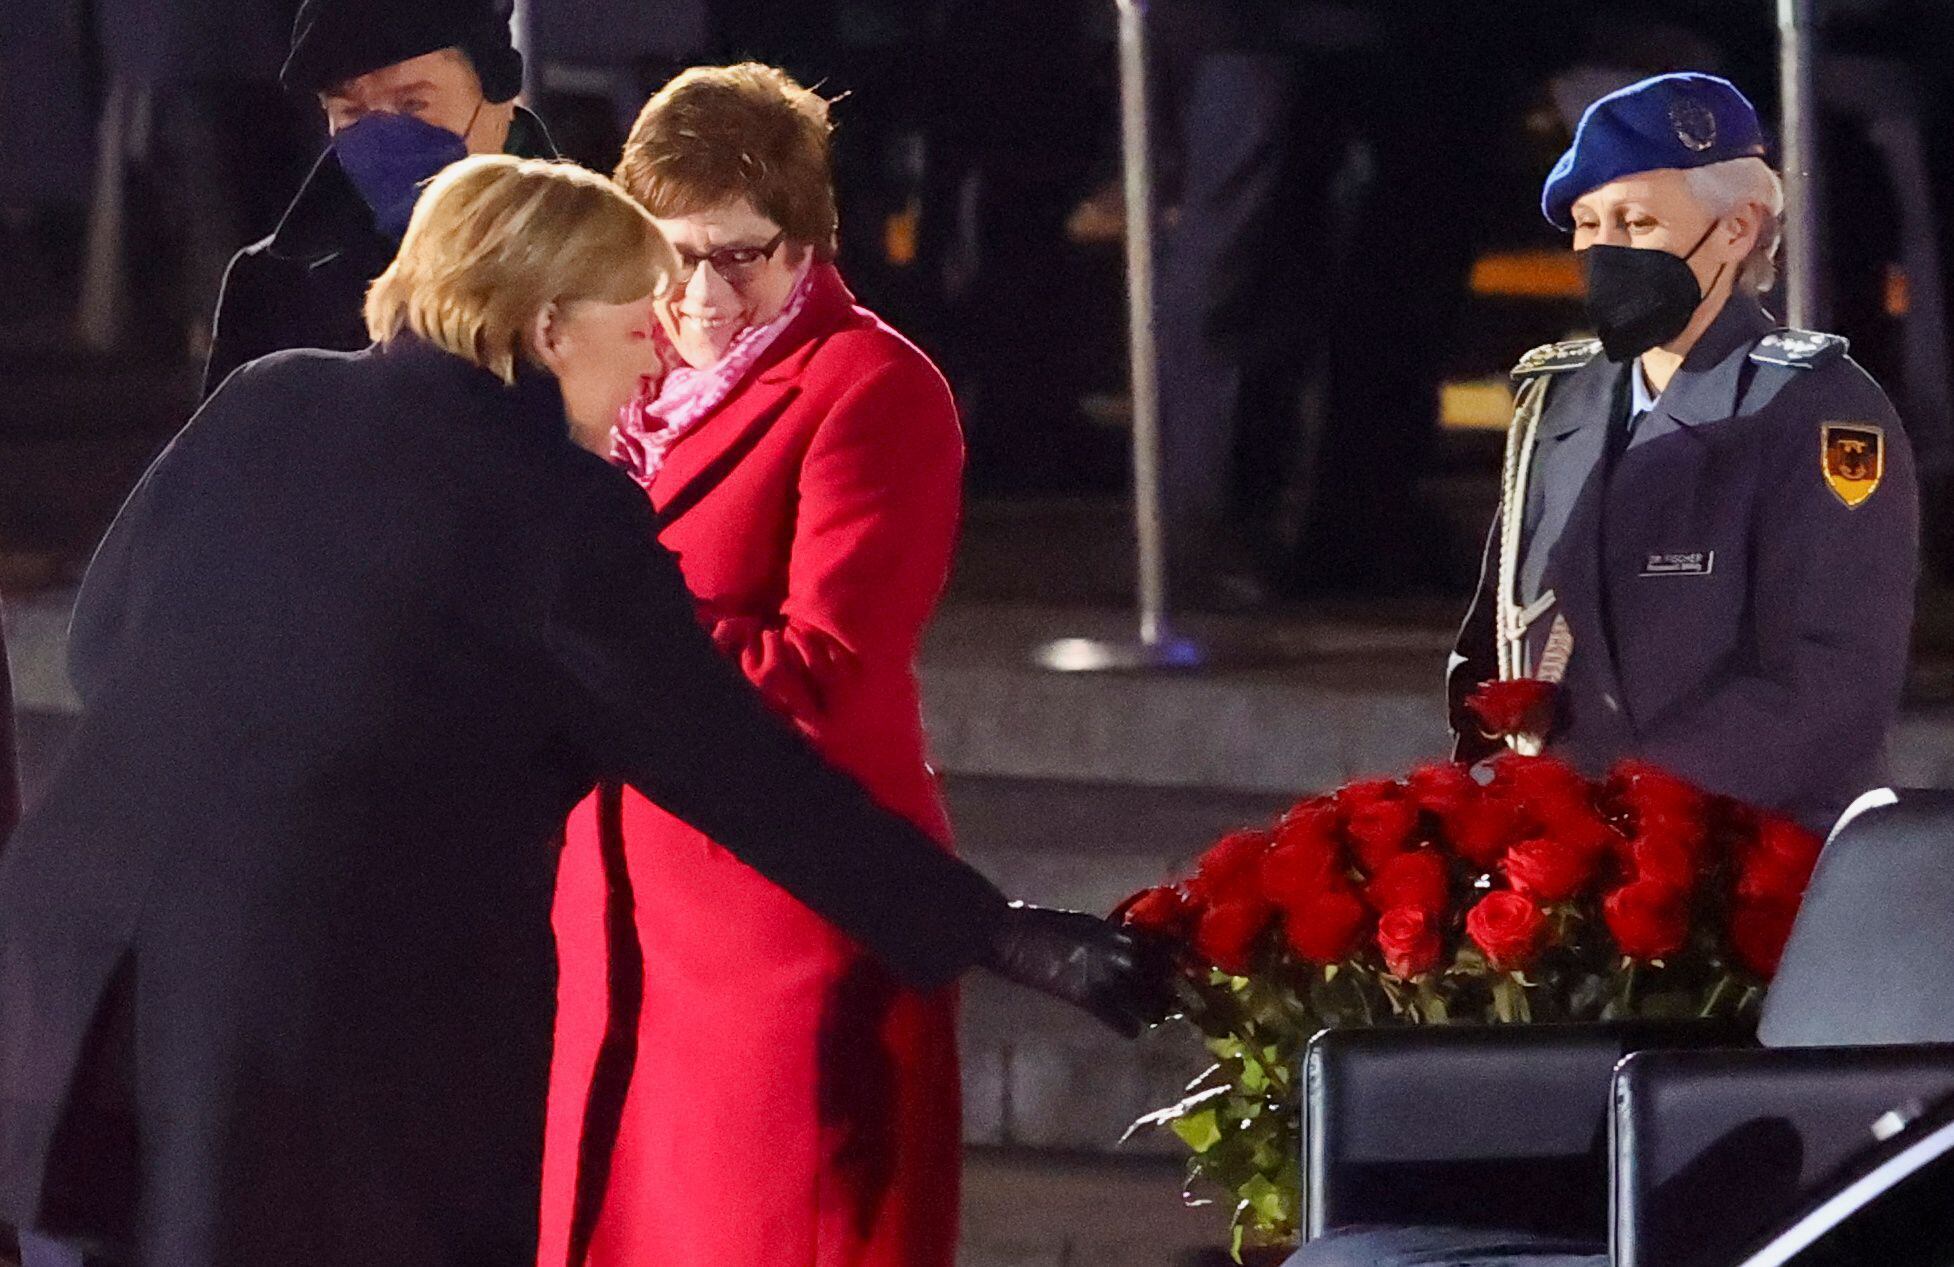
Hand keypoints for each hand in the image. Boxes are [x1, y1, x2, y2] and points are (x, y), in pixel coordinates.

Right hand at [984, 903, 1176, 1037]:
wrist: (1010, 932)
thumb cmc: (1040, 924)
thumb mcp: (1084, 924)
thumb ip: (1109, 936)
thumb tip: (1128, 944)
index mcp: (1116, 930)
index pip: (1161, 946)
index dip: (1176, 959)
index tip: (1186, 968)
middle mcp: (1118, 950)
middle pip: (1160, 975)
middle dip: (1168, 988)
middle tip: (1175, 1000)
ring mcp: (1104, 974)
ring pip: (1147, 1000)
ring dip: (1152, 1010)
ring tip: (1153, 1017)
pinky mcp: (1086, 996)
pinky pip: (1118, 1018)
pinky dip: (1127, 1026)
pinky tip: (1132, 1032)